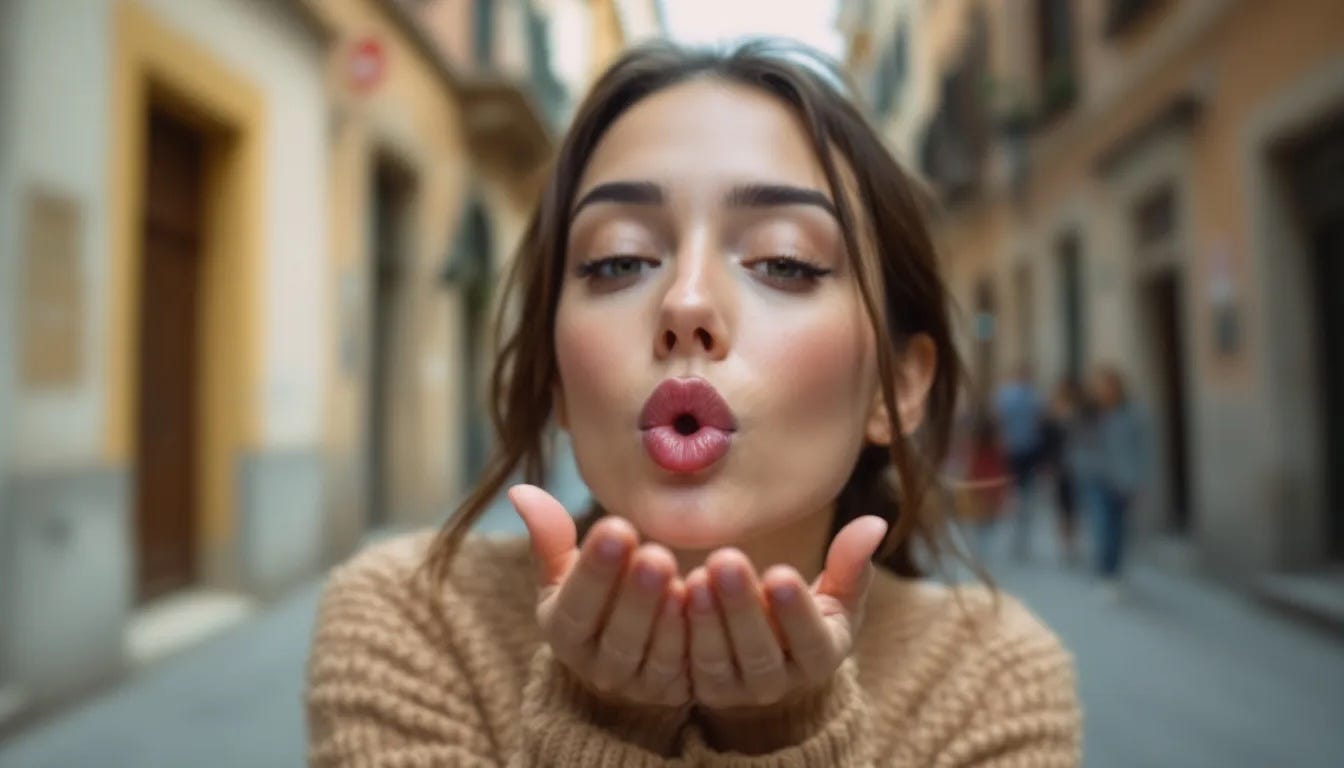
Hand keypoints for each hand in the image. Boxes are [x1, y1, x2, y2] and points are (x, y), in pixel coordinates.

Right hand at [508, 485, 690, 706]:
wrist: (637, 647)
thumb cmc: (599, 596)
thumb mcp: (568, 571)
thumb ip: (550, 536)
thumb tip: (522, 492)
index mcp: (565, 633)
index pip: (575, 609)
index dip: (595, 572)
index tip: (617, 528)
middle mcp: (599, 668)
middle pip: (618, 637)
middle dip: (637, 596)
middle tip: (656, 555)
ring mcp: (641, 685)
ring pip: (656, 656)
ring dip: (671, 618)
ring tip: (686, 579)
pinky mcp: (680, 691)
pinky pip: (692, 668)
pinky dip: (701, 636)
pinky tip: (706, 600)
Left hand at [684, 516, 887, 709]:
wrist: (770, 655)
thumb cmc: (810, 613)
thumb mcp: (838, 594)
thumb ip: (852, 565)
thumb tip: (875, 523)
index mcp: (820, 658)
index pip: (812, 641)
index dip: (796, 610)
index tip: (780, 573)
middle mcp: (778, 684)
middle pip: (759, 652)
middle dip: (742, 607)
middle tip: (726, 560)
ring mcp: (735, 692)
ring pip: (718, 661)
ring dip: (706, 620)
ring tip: (696, 576)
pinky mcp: (698, 689)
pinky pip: (683, 665)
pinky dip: (675, 632)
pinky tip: (668, 594)